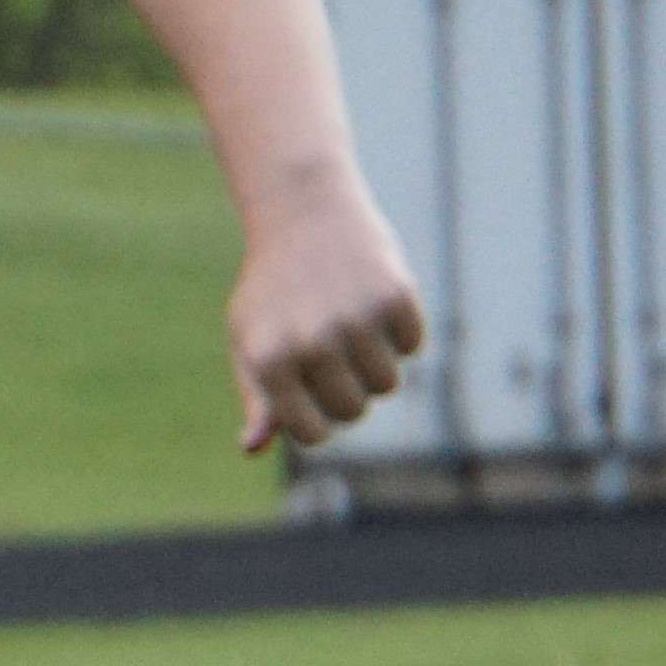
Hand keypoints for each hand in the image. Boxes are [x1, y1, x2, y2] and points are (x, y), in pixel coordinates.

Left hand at [227, 181, 425, 452]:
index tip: (312, 398)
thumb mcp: (251, 341)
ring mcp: (355, 320)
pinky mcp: (395, 296)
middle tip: (331, 352)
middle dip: (347, 392)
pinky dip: (400, 332)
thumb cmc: (273, 291)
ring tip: (350, 326)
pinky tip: (372, 301)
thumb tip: (252, 449)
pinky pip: (413, 346)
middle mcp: (312, 344)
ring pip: (388, 385)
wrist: (303, 216)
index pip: (313, 433)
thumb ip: (258, 398)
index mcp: (270, 362)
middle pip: (354, 411)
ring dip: (376, 365)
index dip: (318, 422)